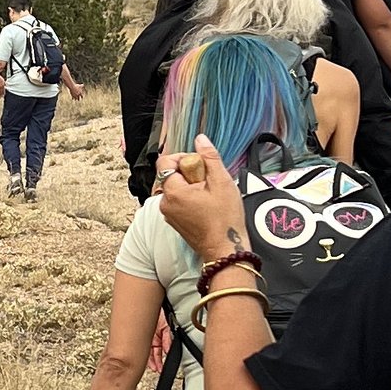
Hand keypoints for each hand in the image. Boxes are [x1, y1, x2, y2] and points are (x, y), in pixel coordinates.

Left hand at [157, 136, 243, 259]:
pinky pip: (179, 201)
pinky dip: (190, 198)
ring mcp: (169, 214)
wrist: (225, 249)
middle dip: (190, 172)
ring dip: (191, 186)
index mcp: (173, 191)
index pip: (166, 161)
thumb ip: (209, 157)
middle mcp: (165, 202)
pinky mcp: (174, 221)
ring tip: (209, 195)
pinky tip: (206, 205)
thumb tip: (201, 140)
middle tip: (208, 182)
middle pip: (172, 174)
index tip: (200, 165)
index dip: (184, 157)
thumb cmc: (224, 221)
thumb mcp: (222, 181)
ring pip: (176, 187)